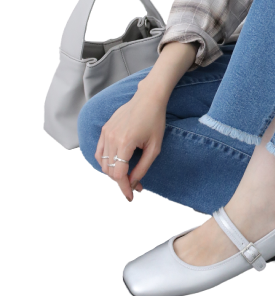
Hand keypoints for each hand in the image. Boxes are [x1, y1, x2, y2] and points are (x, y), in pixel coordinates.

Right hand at [94, 86, 167, 201]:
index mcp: (125, 143)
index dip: (124, 188)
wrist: (148, 98)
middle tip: (136, 186)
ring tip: (128, 176)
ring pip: (103, 163)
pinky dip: (106, 162)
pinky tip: (117, 166)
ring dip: (114, 173)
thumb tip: (133, 183)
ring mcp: (106, 133)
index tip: (131, 197)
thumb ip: (143, 167)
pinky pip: (99, 152)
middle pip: (110, 171)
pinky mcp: (104, 130)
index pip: (119, 174)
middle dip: (121, 182)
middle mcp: (112, 138)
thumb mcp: (154, 147)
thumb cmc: (155, 121)